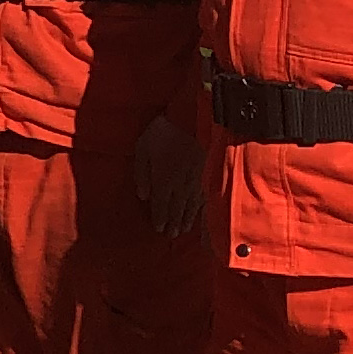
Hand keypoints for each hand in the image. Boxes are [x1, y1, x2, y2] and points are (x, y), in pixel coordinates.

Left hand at [135, 111, 202, 236]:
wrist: (192, 118)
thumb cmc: (163, 131)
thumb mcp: (142, 149)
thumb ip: (142, 174)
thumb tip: (143, 196)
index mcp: (163, 180)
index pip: (161, 206)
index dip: (160, 218)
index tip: (159, 229)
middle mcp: (181, 186)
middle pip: (176, 209)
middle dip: (173, 223)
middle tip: (172, 235)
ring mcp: (198, 181)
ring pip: (192, 206)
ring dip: (187, 219)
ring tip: (183, 230)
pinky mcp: (210, 175)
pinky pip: (205, 197)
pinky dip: (202, 208)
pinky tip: (201, 214)